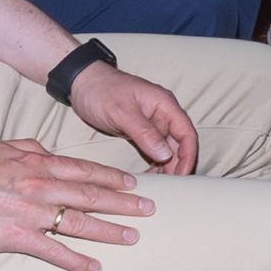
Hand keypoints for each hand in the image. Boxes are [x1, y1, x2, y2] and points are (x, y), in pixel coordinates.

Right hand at [0, 139, 154, 270]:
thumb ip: (28, 146)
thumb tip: (48, 150)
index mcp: (36, 163)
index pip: (84, 170)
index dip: (112, 177)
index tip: (134, 183)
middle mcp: (40, 186)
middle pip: (91, 195)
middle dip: (124, 203)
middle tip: (149, 209)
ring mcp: (31, 213)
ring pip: (80, 222)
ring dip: (110, 231)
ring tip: (133, 237)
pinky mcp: (17, 237)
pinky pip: (54, 251)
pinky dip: (76, 260)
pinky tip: (94, 267)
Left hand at [69, 62, 198, 175]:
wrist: (82, 83)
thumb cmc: (102, 91)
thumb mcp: (122, 112)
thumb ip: (145, 133)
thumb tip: (166, 155)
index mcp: (164, 104)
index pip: (186, 133)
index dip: (188, 156)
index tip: (182, 176)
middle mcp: (163, 114)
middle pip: (180, 143)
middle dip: (178, 165)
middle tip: (170, 188)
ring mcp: (153, 123)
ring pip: (167, 148)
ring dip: (166, 166)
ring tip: (159, 186)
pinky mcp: (141, 130)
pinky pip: (154, 149)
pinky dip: (154, 162)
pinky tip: (149, 176)